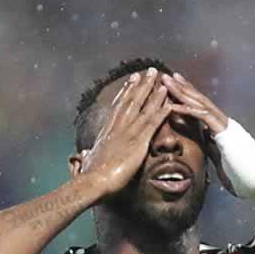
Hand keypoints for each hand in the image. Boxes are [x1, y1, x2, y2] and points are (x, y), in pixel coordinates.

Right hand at [80, 67, 172, 198]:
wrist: (94, 181)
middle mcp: (118, 127)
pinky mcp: (138, 143)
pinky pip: (152, 124)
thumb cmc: (90, 175)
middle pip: (131, 101)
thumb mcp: (88, 161)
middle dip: (141, 85)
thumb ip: (88, 155)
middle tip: (150, 72)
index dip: (127, 93)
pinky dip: (161, 113)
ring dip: (153, 93)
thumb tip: (85, 154)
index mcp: (107, 131)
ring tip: (162, 80)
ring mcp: (128, 133)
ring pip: (143, 108)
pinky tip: (169, 104)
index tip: (132, 81)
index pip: (119, 107)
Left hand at [161, 73, 236, 194]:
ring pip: (200, 103)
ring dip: (181, 92)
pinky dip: (186, 110)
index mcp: (222, 131)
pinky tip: (171, 106)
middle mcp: (224, 124)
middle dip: (182, 88)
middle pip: (199, 101)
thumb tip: (207, 151)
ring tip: (166, 80)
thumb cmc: (246, 179)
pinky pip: (202, 117)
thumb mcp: (223, 164)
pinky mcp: (225, 132)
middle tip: (166, 76)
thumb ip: (214, 154)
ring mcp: (225, 126)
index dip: (188, 98)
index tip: (174, 90)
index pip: (202, 110)